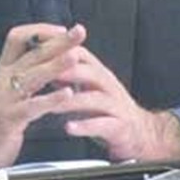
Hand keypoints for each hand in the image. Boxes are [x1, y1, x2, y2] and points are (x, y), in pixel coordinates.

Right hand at [0, 23, 86, 173]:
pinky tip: (66, 94)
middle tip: (79, 32)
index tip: (61, 29)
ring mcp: (6, 98)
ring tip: (74, 57)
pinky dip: (51, 99)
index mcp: (5, 69)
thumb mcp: (9, 87)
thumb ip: (26, 71)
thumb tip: (51, 54)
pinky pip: (33, 106)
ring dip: (56, 65)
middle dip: (58, 41)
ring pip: (33, 75)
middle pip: (32, 53)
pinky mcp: (10, 118)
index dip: (39, 30)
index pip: (17, 37)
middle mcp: (4, 78)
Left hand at [53, 47, 179, 170]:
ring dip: (71, 101)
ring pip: (92, 99)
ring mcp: (114, 104)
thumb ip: (70, 72)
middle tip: (43, 73)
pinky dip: (85, 127)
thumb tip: (45, 60)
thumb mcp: (91, 84)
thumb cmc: (109, 106)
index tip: (38, 48)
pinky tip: (69, 127)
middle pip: (87, 71)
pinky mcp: (118, 126)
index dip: (61, 50)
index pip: (79, 52)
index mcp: (98, 72)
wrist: (141, 131)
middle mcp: (107, 84)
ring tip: (52, 105)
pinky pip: (101, 125)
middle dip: (65, 70)